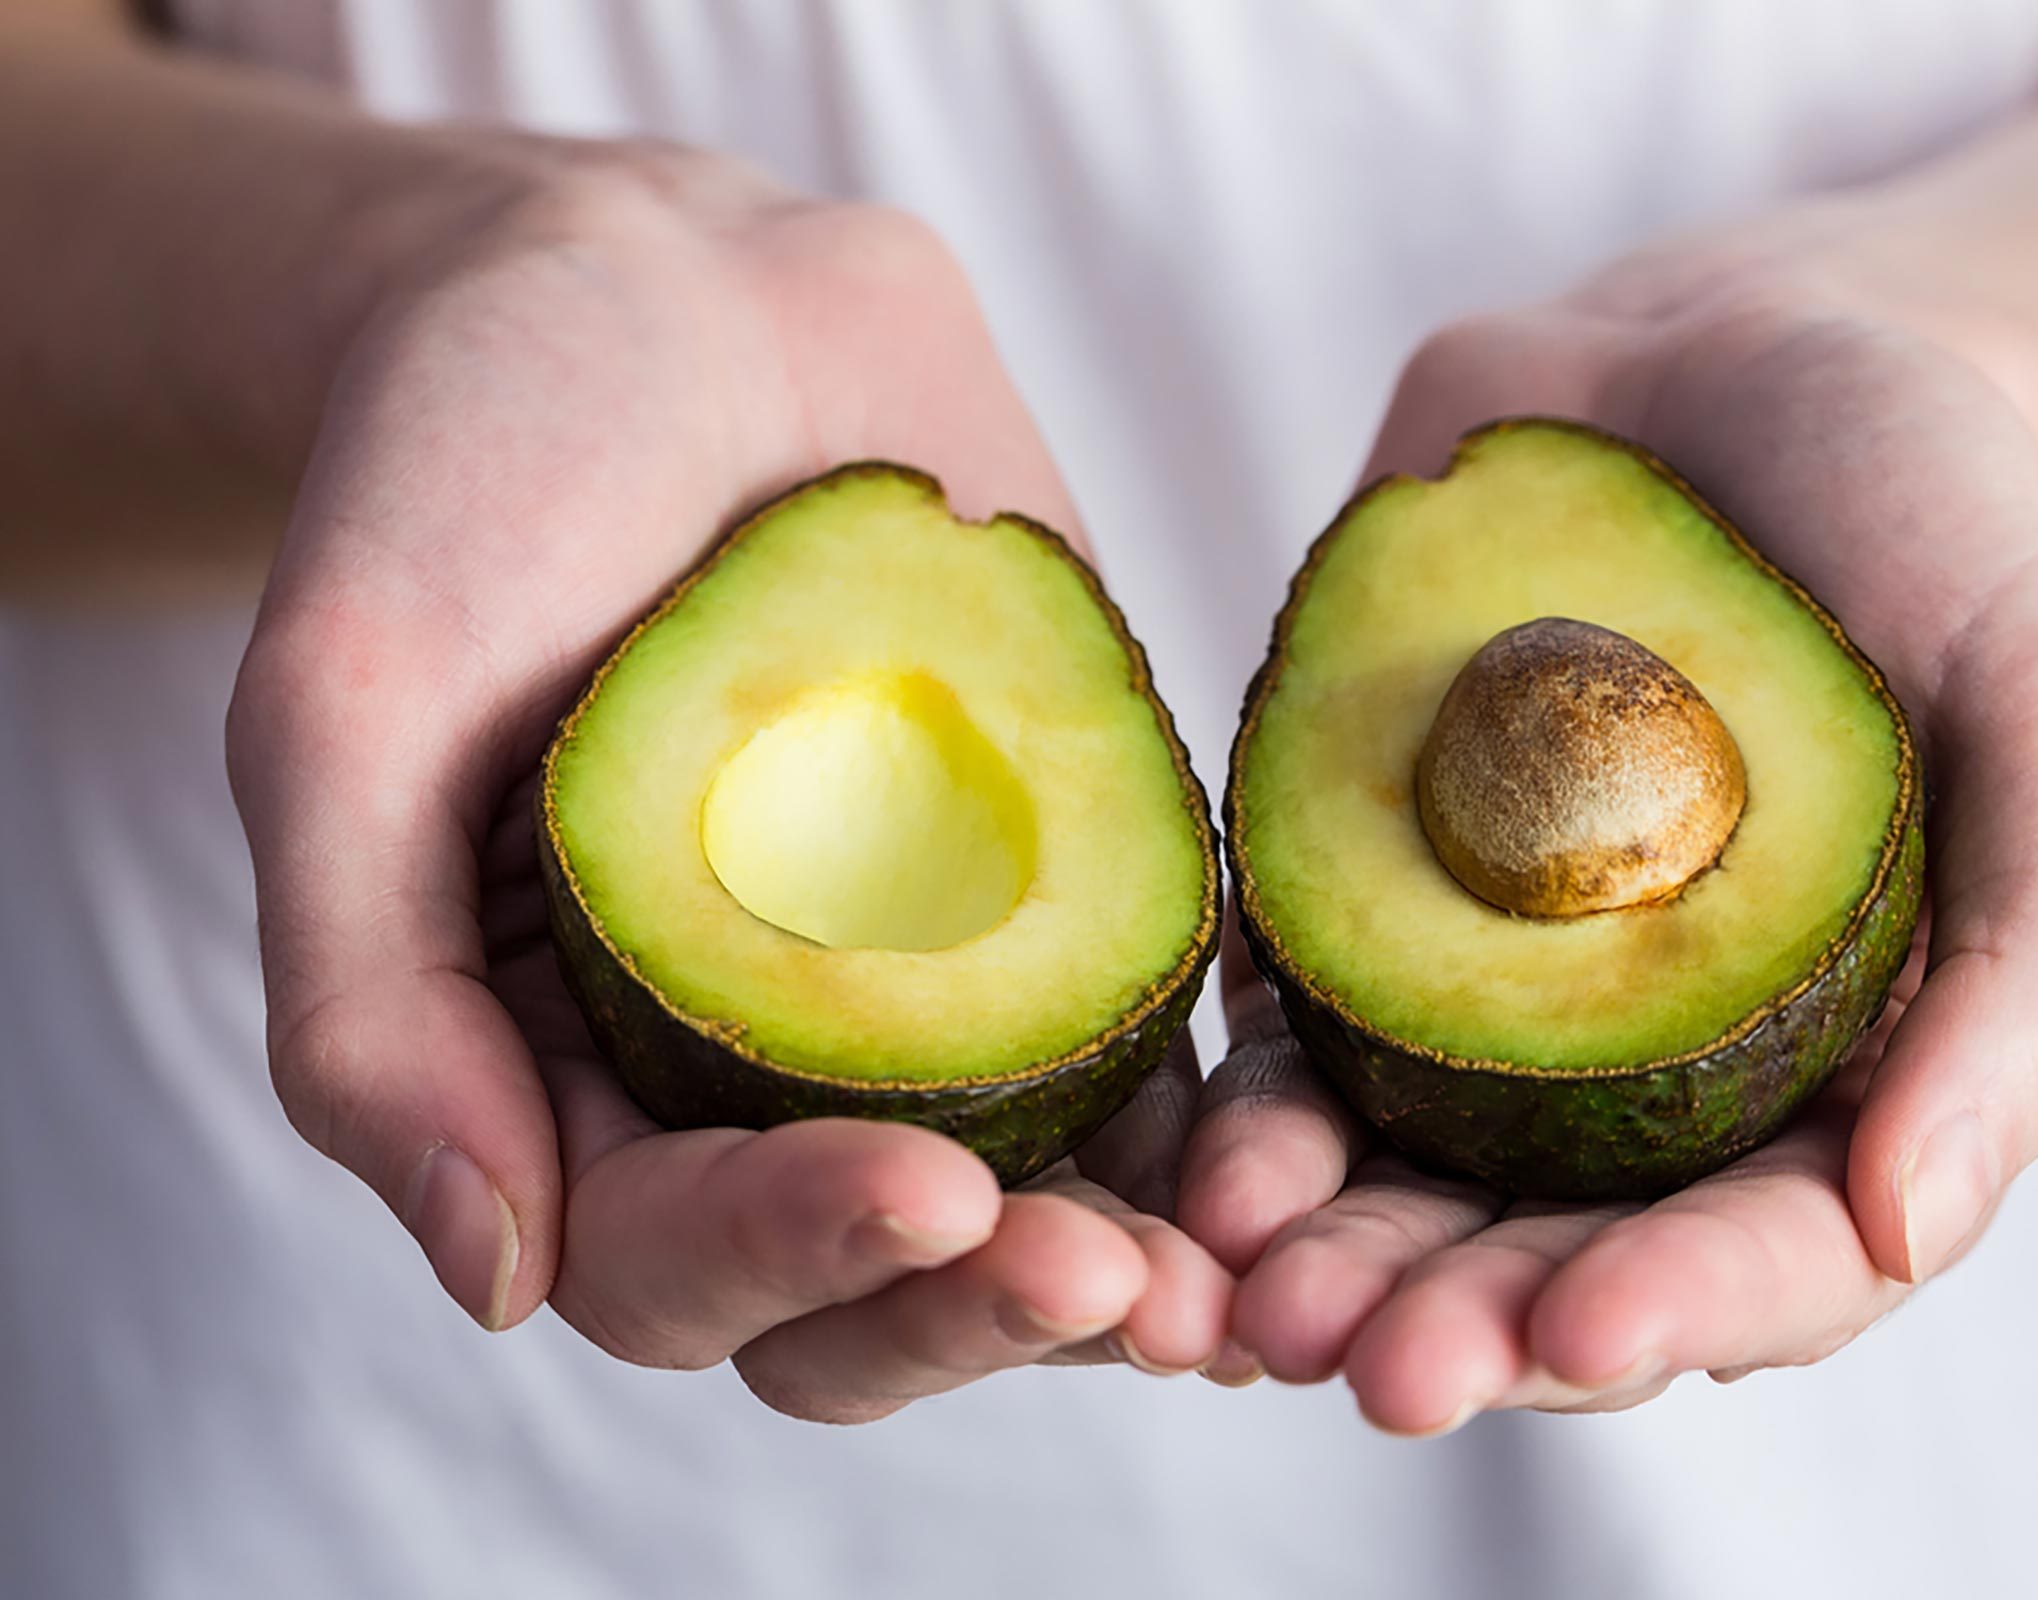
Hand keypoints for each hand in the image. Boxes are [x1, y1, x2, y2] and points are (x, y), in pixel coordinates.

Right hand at [227, 149, 1228, 1419]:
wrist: (667, 301)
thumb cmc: (470, 476)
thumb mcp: (349, 713)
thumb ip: (374, 1005)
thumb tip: (494, 1282)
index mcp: (558, 1074)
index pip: (665, 1256)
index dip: (792, 1251)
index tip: (926, 1195)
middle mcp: (747, 1074)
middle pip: (863, 1289)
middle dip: (979, 1308)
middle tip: (1108, 1281)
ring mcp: (919, 998)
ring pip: (1027, 1214)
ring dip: (1129, 1267)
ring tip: (1233, 1274)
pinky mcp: (1061, 905)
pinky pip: (1152, 1054)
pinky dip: (1222, 1124)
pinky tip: (1301, 1142)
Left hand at [1177, 266, 2037, 1429]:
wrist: (1739, 355)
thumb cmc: (1942, 533)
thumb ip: (2031, 982)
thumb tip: (1906, 1227)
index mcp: (1849, 1077)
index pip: (1769, 1256)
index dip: (1678, 1309)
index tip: (1579, 1334)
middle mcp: (1661, 1076)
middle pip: (1556, 1256)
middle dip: (1462, 1325)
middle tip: (1358, 1368)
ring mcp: (1498, 996)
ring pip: (1401, 1186)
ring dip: (1324, 1260)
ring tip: (1243, 1299)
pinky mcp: (1361, 901)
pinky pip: (1285, 1043)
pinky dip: (1239, 1117)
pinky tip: (1188, 1161)